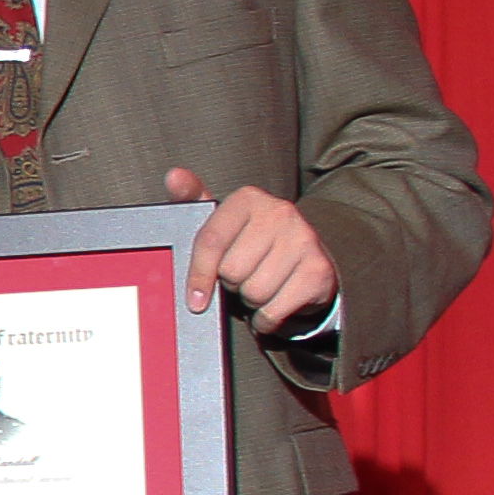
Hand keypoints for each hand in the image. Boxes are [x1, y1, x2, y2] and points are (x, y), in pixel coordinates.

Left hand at [168, 168, 336, 334]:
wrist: (307, 259)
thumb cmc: (251, 241)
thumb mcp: (221, 220)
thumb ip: (193, 200)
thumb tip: (174, 175)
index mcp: (249, 199)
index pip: (210, 241)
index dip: (198, 274)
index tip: (194, 299)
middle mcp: (280, 213)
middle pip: (232, 271)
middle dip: (231, 284)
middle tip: (242, 277)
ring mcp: (304, 240)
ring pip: (254, 293)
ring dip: (250, 301)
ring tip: (260, 285)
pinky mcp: (319, 270)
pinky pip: (274, 310)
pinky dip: (267, 319)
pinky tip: (273, 304)